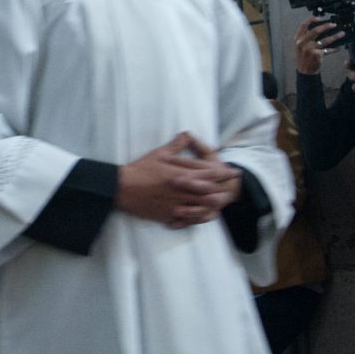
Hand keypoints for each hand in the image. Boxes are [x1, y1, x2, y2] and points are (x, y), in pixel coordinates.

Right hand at [116, 132, 241, 228]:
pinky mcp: (168, 215)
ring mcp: (176, 204)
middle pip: (211, 192)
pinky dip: (197, 217)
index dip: (225, 173)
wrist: (121, 188)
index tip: (234, 173)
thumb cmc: (139, 169)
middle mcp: (183, 189)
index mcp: (182, 173)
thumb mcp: (158, 154)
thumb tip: (187, 134)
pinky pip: (188, 219)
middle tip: (230, 189)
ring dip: (213, 205)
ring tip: (219, 204)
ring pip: (202, 207)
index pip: (210, 173)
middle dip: (223, 190)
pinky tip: (202, 215)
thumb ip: (176, 146)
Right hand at [294, 16, 343, 74]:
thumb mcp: (301, 46)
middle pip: (315, 30)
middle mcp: (302, 43)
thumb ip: (307, 38)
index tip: (320, 17)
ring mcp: (309, 49)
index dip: (311, 19)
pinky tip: (338, 48)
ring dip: (335, 36)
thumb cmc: (304, 57)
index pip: (303, 26)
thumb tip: (321, 28)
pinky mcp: (316, 54)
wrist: (304, 71)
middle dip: (326, 26)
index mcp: (298, 39)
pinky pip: (328, 50)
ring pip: (325, 40)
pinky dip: (334, 49)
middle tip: (334, 24)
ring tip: (342, 34)